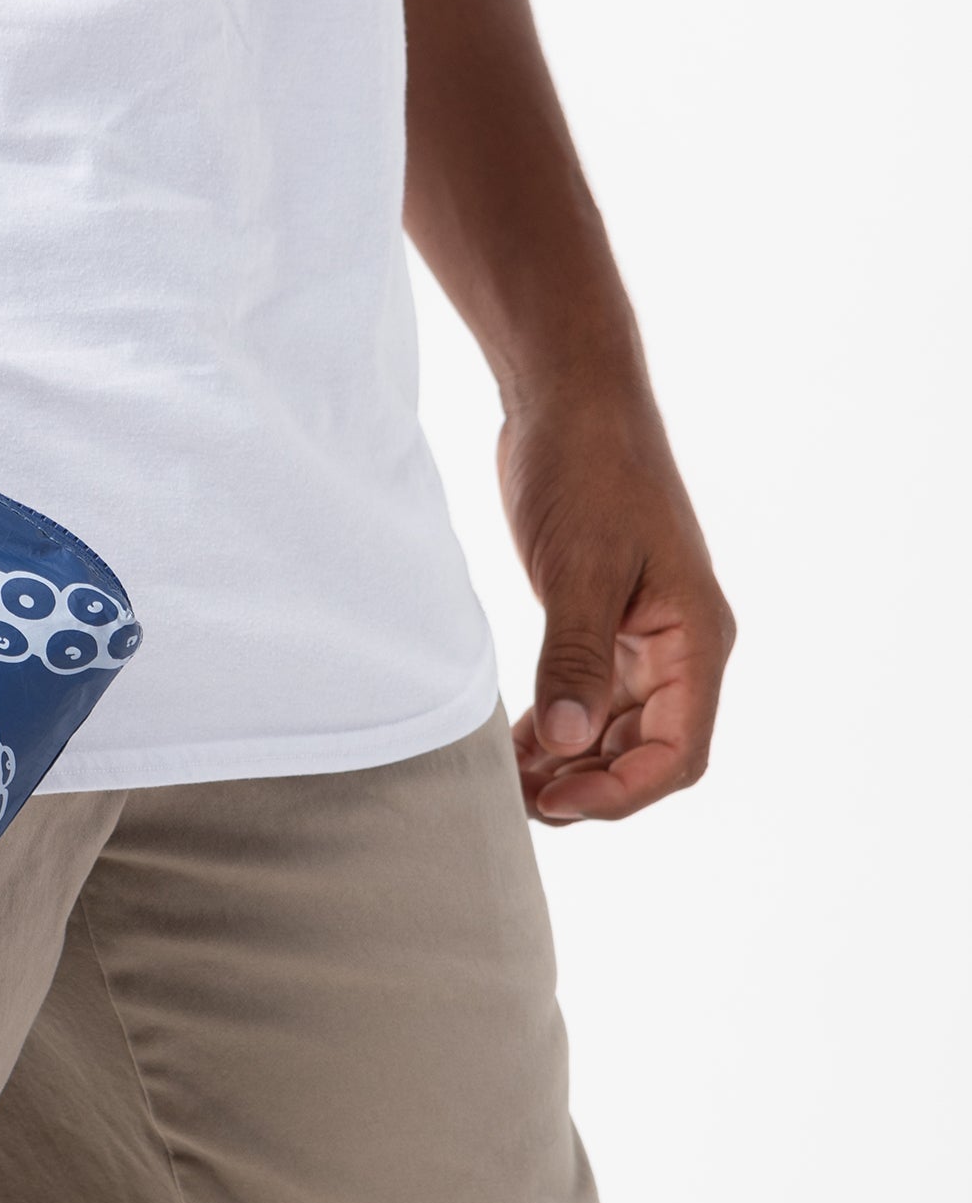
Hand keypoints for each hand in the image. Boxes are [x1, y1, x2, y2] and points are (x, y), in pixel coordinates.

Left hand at [497, 378, 735, 823]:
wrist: (568, 400)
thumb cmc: (585, 469)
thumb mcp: (578, 567)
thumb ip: (576, 658)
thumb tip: (571, 743)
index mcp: (696, 638)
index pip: (680, 753)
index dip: (622, 793)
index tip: (555, 800)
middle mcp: (681, 646)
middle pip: (650, 754)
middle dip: (590, 788)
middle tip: (518, 802)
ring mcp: (644, 636)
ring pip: (618, 732)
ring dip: (571, 766)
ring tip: (508, 782)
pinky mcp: (605, 621)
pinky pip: (592, 699)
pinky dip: (558, 730)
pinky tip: (514, 745)